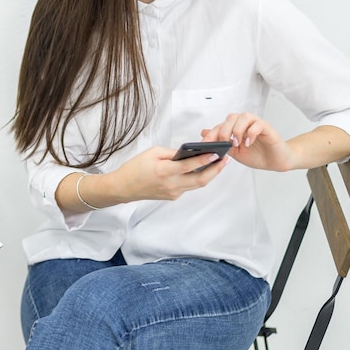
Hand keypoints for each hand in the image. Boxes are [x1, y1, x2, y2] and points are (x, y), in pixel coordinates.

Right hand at [111, 145, 230, 202]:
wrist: (123, 188)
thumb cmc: (135, 168)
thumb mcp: (152, 152)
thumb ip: (172, 153)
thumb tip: (188, 153)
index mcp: (164, 171)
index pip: (189, 166)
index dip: (204, 160)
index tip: (216, 154)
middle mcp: (171, 184)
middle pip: (200, 179)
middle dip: (215, 170)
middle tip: (225, 160)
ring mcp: (173, 192)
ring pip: (197, 184)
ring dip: (210, 174)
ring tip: (219, 164)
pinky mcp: (173, 196)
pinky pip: (189, 186)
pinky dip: (197, 177)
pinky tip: (202, 169)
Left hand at [201, 112, 293, 171]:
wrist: (275, 161)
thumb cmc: (256, 155)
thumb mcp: (234, 152)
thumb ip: (221, 143)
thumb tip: (204, 133)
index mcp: (235, 127)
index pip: (220, 126)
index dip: (211, 134)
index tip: (205, 143)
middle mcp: (244, 123)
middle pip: (230, 118)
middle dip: (224, 131)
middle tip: (225, 143)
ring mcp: (255, 123)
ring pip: (243, 117)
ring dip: (237, 130)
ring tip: (238, 143)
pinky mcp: (266, 127)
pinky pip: (257, 124)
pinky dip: (251, 133)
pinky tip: (249, 143)